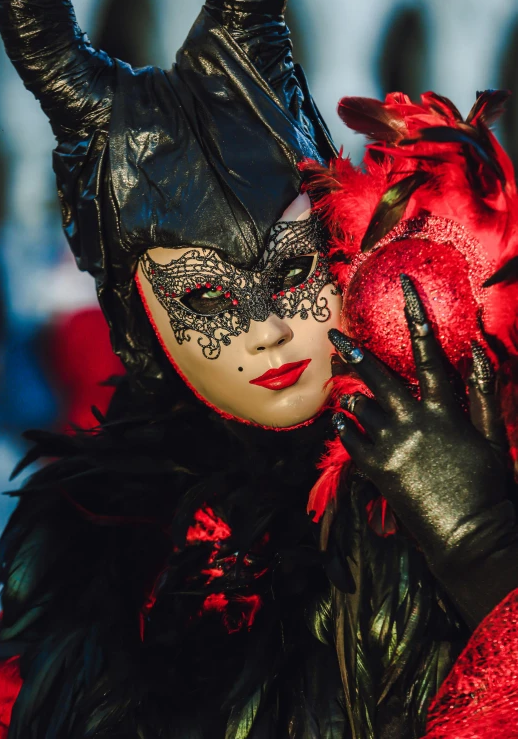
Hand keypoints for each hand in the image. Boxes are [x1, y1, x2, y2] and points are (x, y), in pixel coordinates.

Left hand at [329, 275, 514, 625]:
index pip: (430, 352)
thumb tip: (478, 351)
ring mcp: (393, 446)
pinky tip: (340, 422)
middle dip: (354, 352)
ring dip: (351, 398)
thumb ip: (483, 394)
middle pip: (379, 376)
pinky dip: (344, 428)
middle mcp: (414, 422)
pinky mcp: (378, 471)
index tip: (405, 288)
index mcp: (445, 411)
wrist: (471, 537)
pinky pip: (351, 442)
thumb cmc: (488, 487)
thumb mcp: (494, 439)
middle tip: (332, 335)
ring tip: (346, 395)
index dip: (418, 316)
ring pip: (359, 408)